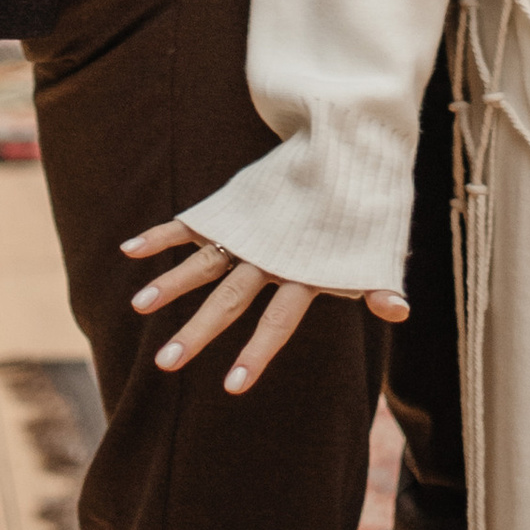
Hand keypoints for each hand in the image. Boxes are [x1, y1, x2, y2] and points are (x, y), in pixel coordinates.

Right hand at [122, 220, 405, 393]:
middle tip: (165, 363)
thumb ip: (377, 282)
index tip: (232, 387)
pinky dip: (161, 235)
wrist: (346, 143)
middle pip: (229, 298)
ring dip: (171, 283)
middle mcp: (270, 252)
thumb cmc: (360, 208)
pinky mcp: (231, 206)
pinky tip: (129, 250)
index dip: (257, 353)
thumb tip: (400, 313)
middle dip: (197, 331)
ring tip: (139, 306)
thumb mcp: (372, 247)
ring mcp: (248, 228)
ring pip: (203, 261)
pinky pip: (191, 223)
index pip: (277, 321)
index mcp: (303, 269)